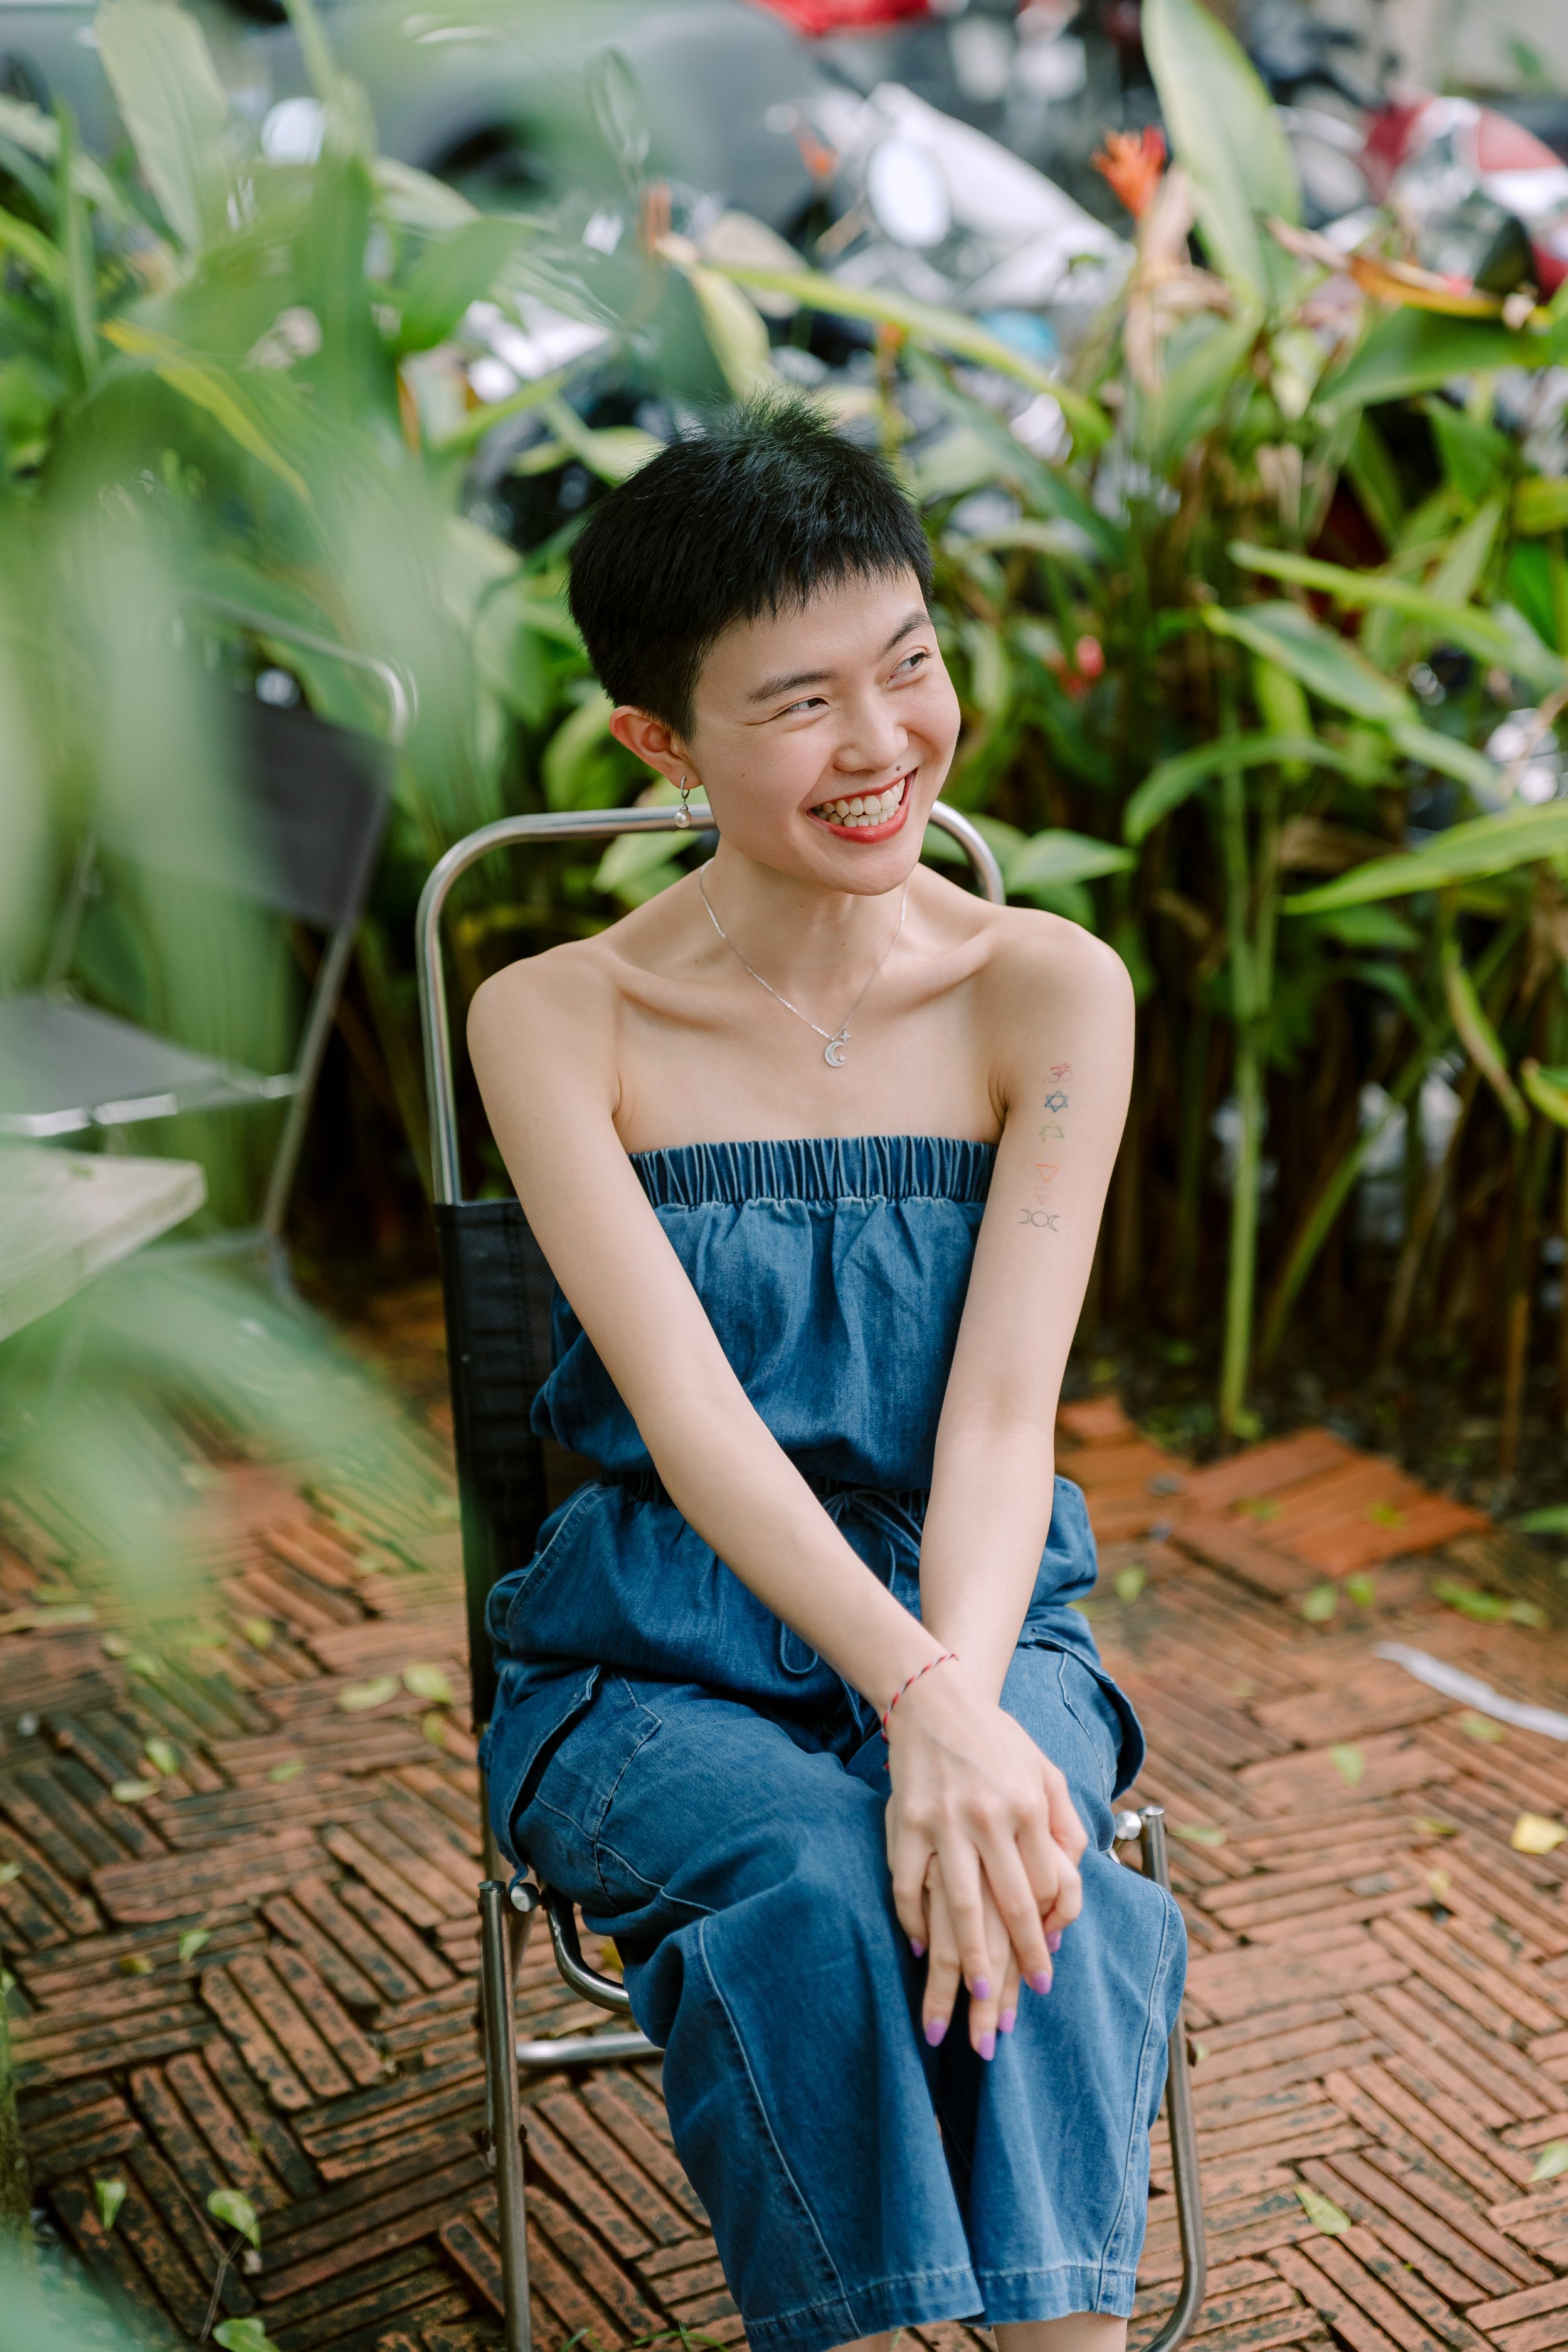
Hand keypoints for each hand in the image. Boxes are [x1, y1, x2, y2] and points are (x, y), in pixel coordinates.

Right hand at [884, 1656, 1084, 2044]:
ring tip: (973, 1998)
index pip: (1045, 1886)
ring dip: (966, 1958)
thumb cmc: (998, 1742)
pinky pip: (907, 1883)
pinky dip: (912, 1920)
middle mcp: (988, 1816)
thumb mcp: (1046, 1774)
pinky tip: (921, 1948)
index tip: (1046, 1974)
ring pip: (957, 1904)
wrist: (936, 1698)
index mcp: (1028, 1805)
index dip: (1047, 1935)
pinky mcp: (905, 1822)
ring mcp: (943, 1821)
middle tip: (1015, 2008)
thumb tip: (1070, 1889)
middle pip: (1007, 1904)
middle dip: (1016, 1961)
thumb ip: (1066, 1828)